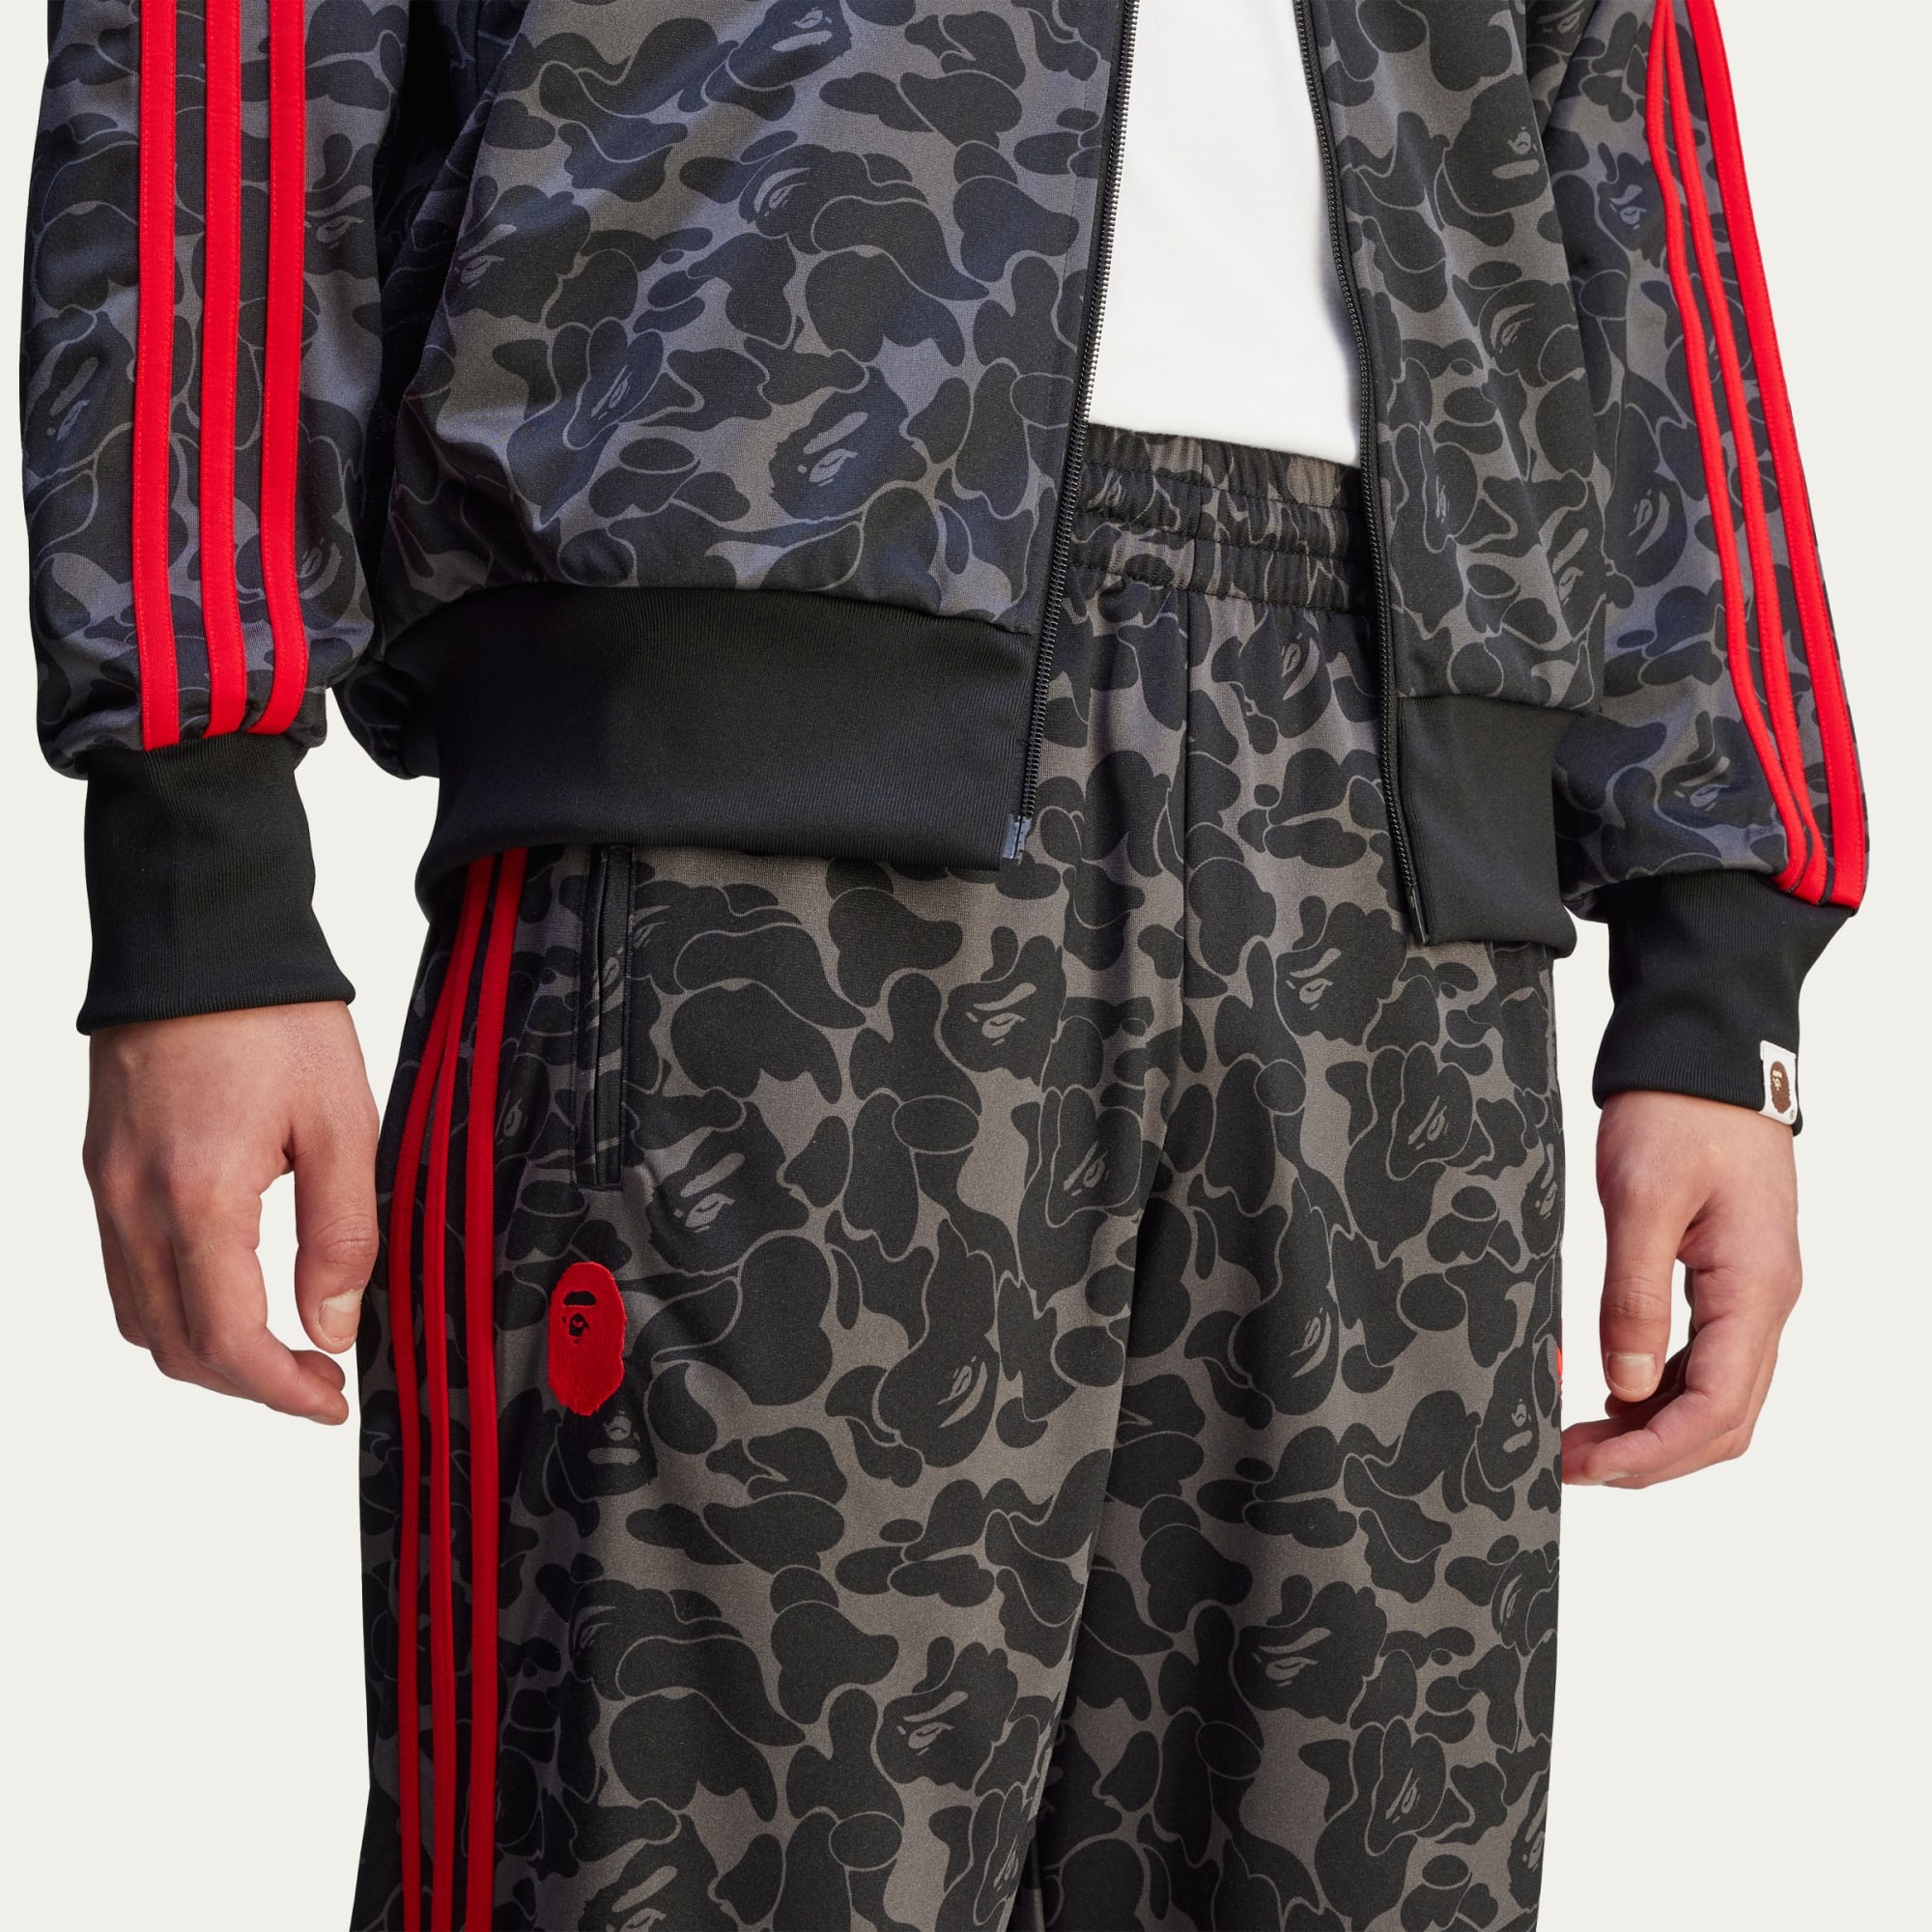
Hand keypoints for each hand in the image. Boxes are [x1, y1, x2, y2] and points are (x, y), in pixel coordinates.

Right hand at [84, 1002, 380, 1425]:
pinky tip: (229, 1293)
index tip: (329, 1400)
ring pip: (140, 1317)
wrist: (199, 940)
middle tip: (315, 1381)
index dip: (281, 1390)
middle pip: (175, 1345)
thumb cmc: (275, 1018)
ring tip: (279, 1348)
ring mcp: (106, 1187)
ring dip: (206, 1351)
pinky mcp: (101, 1168)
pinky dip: (173, 1305)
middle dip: (247, 1383)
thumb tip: (332, 1325)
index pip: (227, 1339)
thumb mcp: (344, 1121)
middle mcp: (135, 1202)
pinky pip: (125, 1270)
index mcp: (200, 1195)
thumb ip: (342, 1231)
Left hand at [1562, 1089, 1800, 1488]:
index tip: (1588, 1467)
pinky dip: (1658, 1387)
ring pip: (1716, 1393)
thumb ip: (1634, 1297)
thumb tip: (1627, 1385)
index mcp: (1754, 1289)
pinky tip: (1610, 1389)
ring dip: (1652, 1427)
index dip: (1653, 1452)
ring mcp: (1749, 1292)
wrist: (1704, 1054)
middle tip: (1571, 1463)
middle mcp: (1764, 1301)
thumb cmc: (1675, 1113)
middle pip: (1723, 1418)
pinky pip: (1704, 1356)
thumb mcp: (1640, 1200)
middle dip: (1651, 1455)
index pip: (1718, 1408)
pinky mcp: (1725, 1276)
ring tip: (1579, 1436)